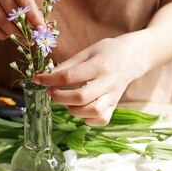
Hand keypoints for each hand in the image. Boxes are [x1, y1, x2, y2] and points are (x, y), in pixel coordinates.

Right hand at [0, 0, 45, 39]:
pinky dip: (0, 35)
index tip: (41, 29)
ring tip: (20, 37)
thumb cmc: (16, 3)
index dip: (34, 16)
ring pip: (2, 21)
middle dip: (24, 29)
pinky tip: (6, 34)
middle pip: (13, 12)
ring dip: (13, 33)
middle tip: (31, 39)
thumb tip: (47, 30)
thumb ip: (36, 16)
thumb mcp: (27, 4)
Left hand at [33, 35, 147, 125]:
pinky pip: (101, 119)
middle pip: (80, 97)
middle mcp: (108, 82)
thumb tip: (46, 76)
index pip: (69, 76)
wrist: (133, 57)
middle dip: (59, 97)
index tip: (38, 79)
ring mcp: (113, 96)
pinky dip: (87, 118)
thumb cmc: (107, 51)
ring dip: (73, 109)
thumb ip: (67, 65)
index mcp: (99, 65)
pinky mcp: (115, 105)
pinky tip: (81, 109)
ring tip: (66, 101)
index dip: (50, 79)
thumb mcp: (87, 51)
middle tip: (51, 92)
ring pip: (93, 111)